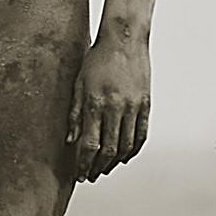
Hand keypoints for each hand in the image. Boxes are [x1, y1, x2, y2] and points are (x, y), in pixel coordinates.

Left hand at [68, 29, 149, 180]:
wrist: (124, 40)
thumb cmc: (97, 60)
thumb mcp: (78, 84)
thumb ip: (74, 114)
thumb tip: (71, 141)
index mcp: (96, 104)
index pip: (89, 144)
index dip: (84, 164)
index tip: (80, 174)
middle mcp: (115, 108)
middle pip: (108, 150)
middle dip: (98, 167)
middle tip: (91, 176)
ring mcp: (133, 107)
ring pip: (126, 146)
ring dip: (115, 162)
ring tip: (106, 169)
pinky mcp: (145, 104)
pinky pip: (141, 134)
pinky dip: (133, 150)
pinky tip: (125, 156)